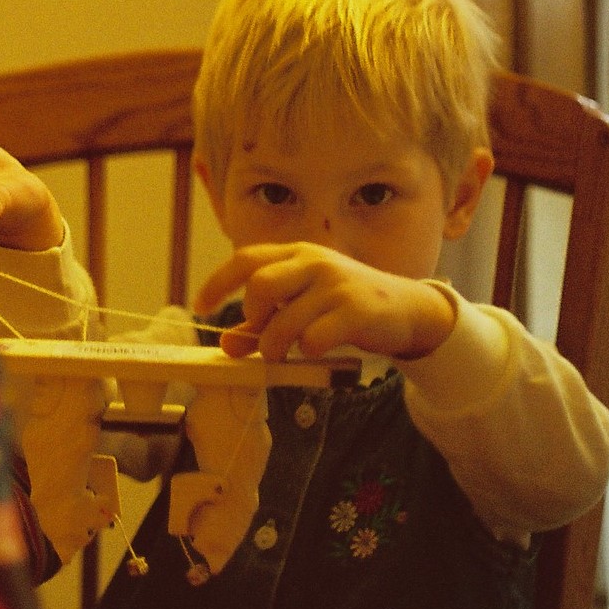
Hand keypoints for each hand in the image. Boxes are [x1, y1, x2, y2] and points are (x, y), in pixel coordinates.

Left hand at [193, 242, 455, 361]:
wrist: (406, 308)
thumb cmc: (346, 305)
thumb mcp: (305, 303)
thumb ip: (267, 319)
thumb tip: (228, 344)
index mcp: (299, 254)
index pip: (246, 259)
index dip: (218, 282)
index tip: (201, 307)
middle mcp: (316, 262)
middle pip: (261, 284)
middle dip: (251, 316)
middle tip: (257, 336)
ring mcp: (337, 285)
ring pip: (285, 319)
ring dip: (274, 345)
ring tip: (281, 354)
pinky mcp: (357, 311)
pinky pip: (315, 338)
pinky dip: (307, 350)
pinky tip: (316, 351)